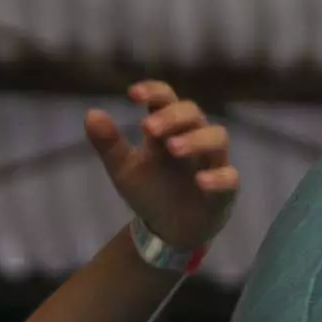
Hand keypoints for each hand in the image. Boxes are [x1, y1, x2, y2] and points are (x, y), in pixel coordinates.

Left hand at [83, 80, 239, 256]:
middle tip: (147, 128)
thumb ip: (108, 143)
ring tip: (172, 148)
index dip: (154, 92)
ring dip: (196, 139)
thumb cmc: (149, 190)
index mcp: (168, 130)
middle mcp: (194, 139)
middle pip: (193, 113)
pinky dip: (217, 177)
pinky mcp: (224, 190)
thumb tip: (91, 113)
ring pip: (217, 138)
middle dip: (172, 117)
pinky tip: (200, 181)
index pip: (166, 100)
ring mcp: (211, 162)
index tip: (133, 94)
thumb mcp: (123, 168)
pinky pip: (230, 177)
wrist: (168, 230)